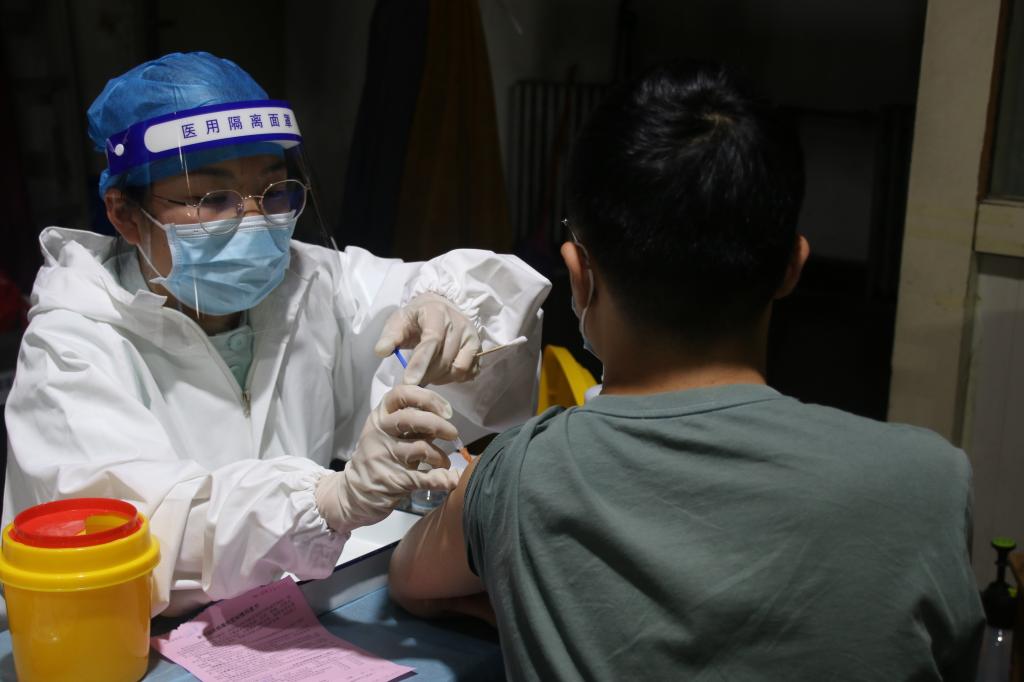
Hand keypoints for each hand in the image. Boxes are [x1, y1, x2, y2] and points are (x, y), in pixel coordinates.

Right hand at [315, 385, 461, 533]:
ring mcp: (386, 457)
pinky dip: (444, 479)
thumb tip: (442, 411)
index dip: (427, 398)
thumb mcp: (386, 432)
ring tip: (444, 463)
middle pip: (412, 419)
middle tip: (453, 433)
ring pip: (421, 448)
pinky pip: (425, 478)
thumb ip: (410, 420)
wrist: (355, 492)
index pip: (401, 394)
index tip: (445, 409)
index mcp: (380, 417)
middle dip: (439, 424)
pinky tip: (452, 479)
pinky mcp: (395, 480)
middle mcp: (380, 433)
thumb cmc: (378, 455)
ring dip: (440, 456)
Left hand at [374, 293, 481, 385]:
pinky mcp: (478, 349)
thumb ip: (389, 336)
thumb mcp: (398, 321)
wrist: (441, 308)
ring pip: (457, 369)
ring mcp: (471, 337)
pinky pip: (468, 373)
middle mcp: (459, 323)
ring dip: (440, 378)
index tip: (409, 382)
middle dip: (426, 375)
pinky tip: (442, 373)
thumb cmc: (416, 317)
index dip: (421, 363)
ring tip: (426, 374)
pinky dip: (454, 378)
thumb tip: (381, 351)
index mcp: (437, 313)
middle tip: (412, 381)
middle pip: (444, 359)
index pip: (432, 341)